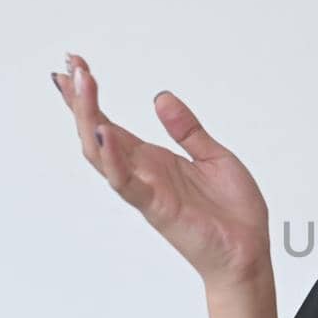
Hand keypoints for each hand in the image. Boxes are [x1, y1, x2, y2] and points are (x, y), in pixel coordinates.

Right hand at [51, 53, 271, 287]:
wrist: (248, 252)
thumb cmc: (231, 212)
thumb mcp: (213, 156)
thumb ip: (187, 129)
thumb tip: (161, 98)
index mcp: (152, 160)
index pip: (109, 123)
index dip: (89, 97)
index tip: (74, 65)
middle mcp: (142, 173)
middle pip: (95, 133)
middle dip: (79, 100)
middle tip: (69, 66)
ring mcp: (145, 190)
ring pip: (101, 153)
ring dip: (88, 118)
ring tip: (81, 85)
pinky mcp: (157, 208)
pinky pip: (127, 183)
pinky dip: (113, 158)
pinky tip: (103, 132)